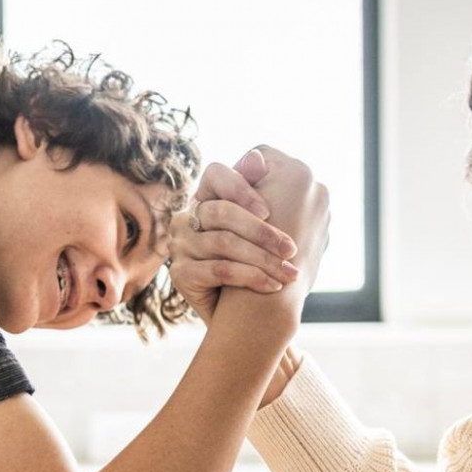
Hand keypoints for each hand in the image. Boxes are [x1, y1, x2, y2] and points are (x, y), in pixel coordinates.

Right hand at [168, 151, 302, 323]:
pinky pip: (219, 270)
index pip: (215, 173)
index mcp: (208, 197)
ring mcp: (180, 245)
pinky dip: (252, 277)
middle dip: (262, 231)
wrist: (246, 314)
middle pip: (221, 211)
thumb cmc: (261, 262)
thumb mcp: (271, 224)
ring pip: (223, 242)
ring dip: (263, 258)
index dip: (241, 188)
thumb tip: (256, 156)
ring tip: (289, 273)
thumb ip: (266, 190)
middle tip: (291, 249)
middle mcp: (187, 217)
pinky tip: (273, 285)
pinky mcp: (180, 274)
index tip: (269, 211)